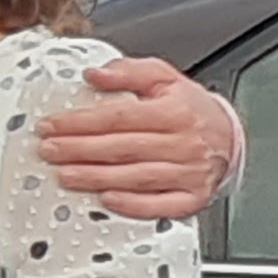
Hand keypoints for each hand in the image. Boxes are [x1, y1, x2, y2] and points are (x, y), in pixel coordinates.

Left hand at [38, 56, 240, 217]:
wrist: (228, 136)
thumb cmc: (189, 109)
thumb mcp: (164, 79)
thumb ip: (129, 72)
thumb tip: (95, 74)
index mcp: (175, 112)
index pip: (119, 117)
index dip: (80, 122)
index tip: (51, 125)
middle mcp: (184, 143)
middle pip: (123, 148)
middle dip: (79, 150)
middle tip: (48, 151)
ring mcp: (189, 173)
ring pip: (136, 177)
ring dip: (96, 178)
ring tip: (65, 175)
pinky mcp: (193, 197)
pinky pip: (160, 205)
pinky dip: (132, 205)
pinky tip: (106, 200)